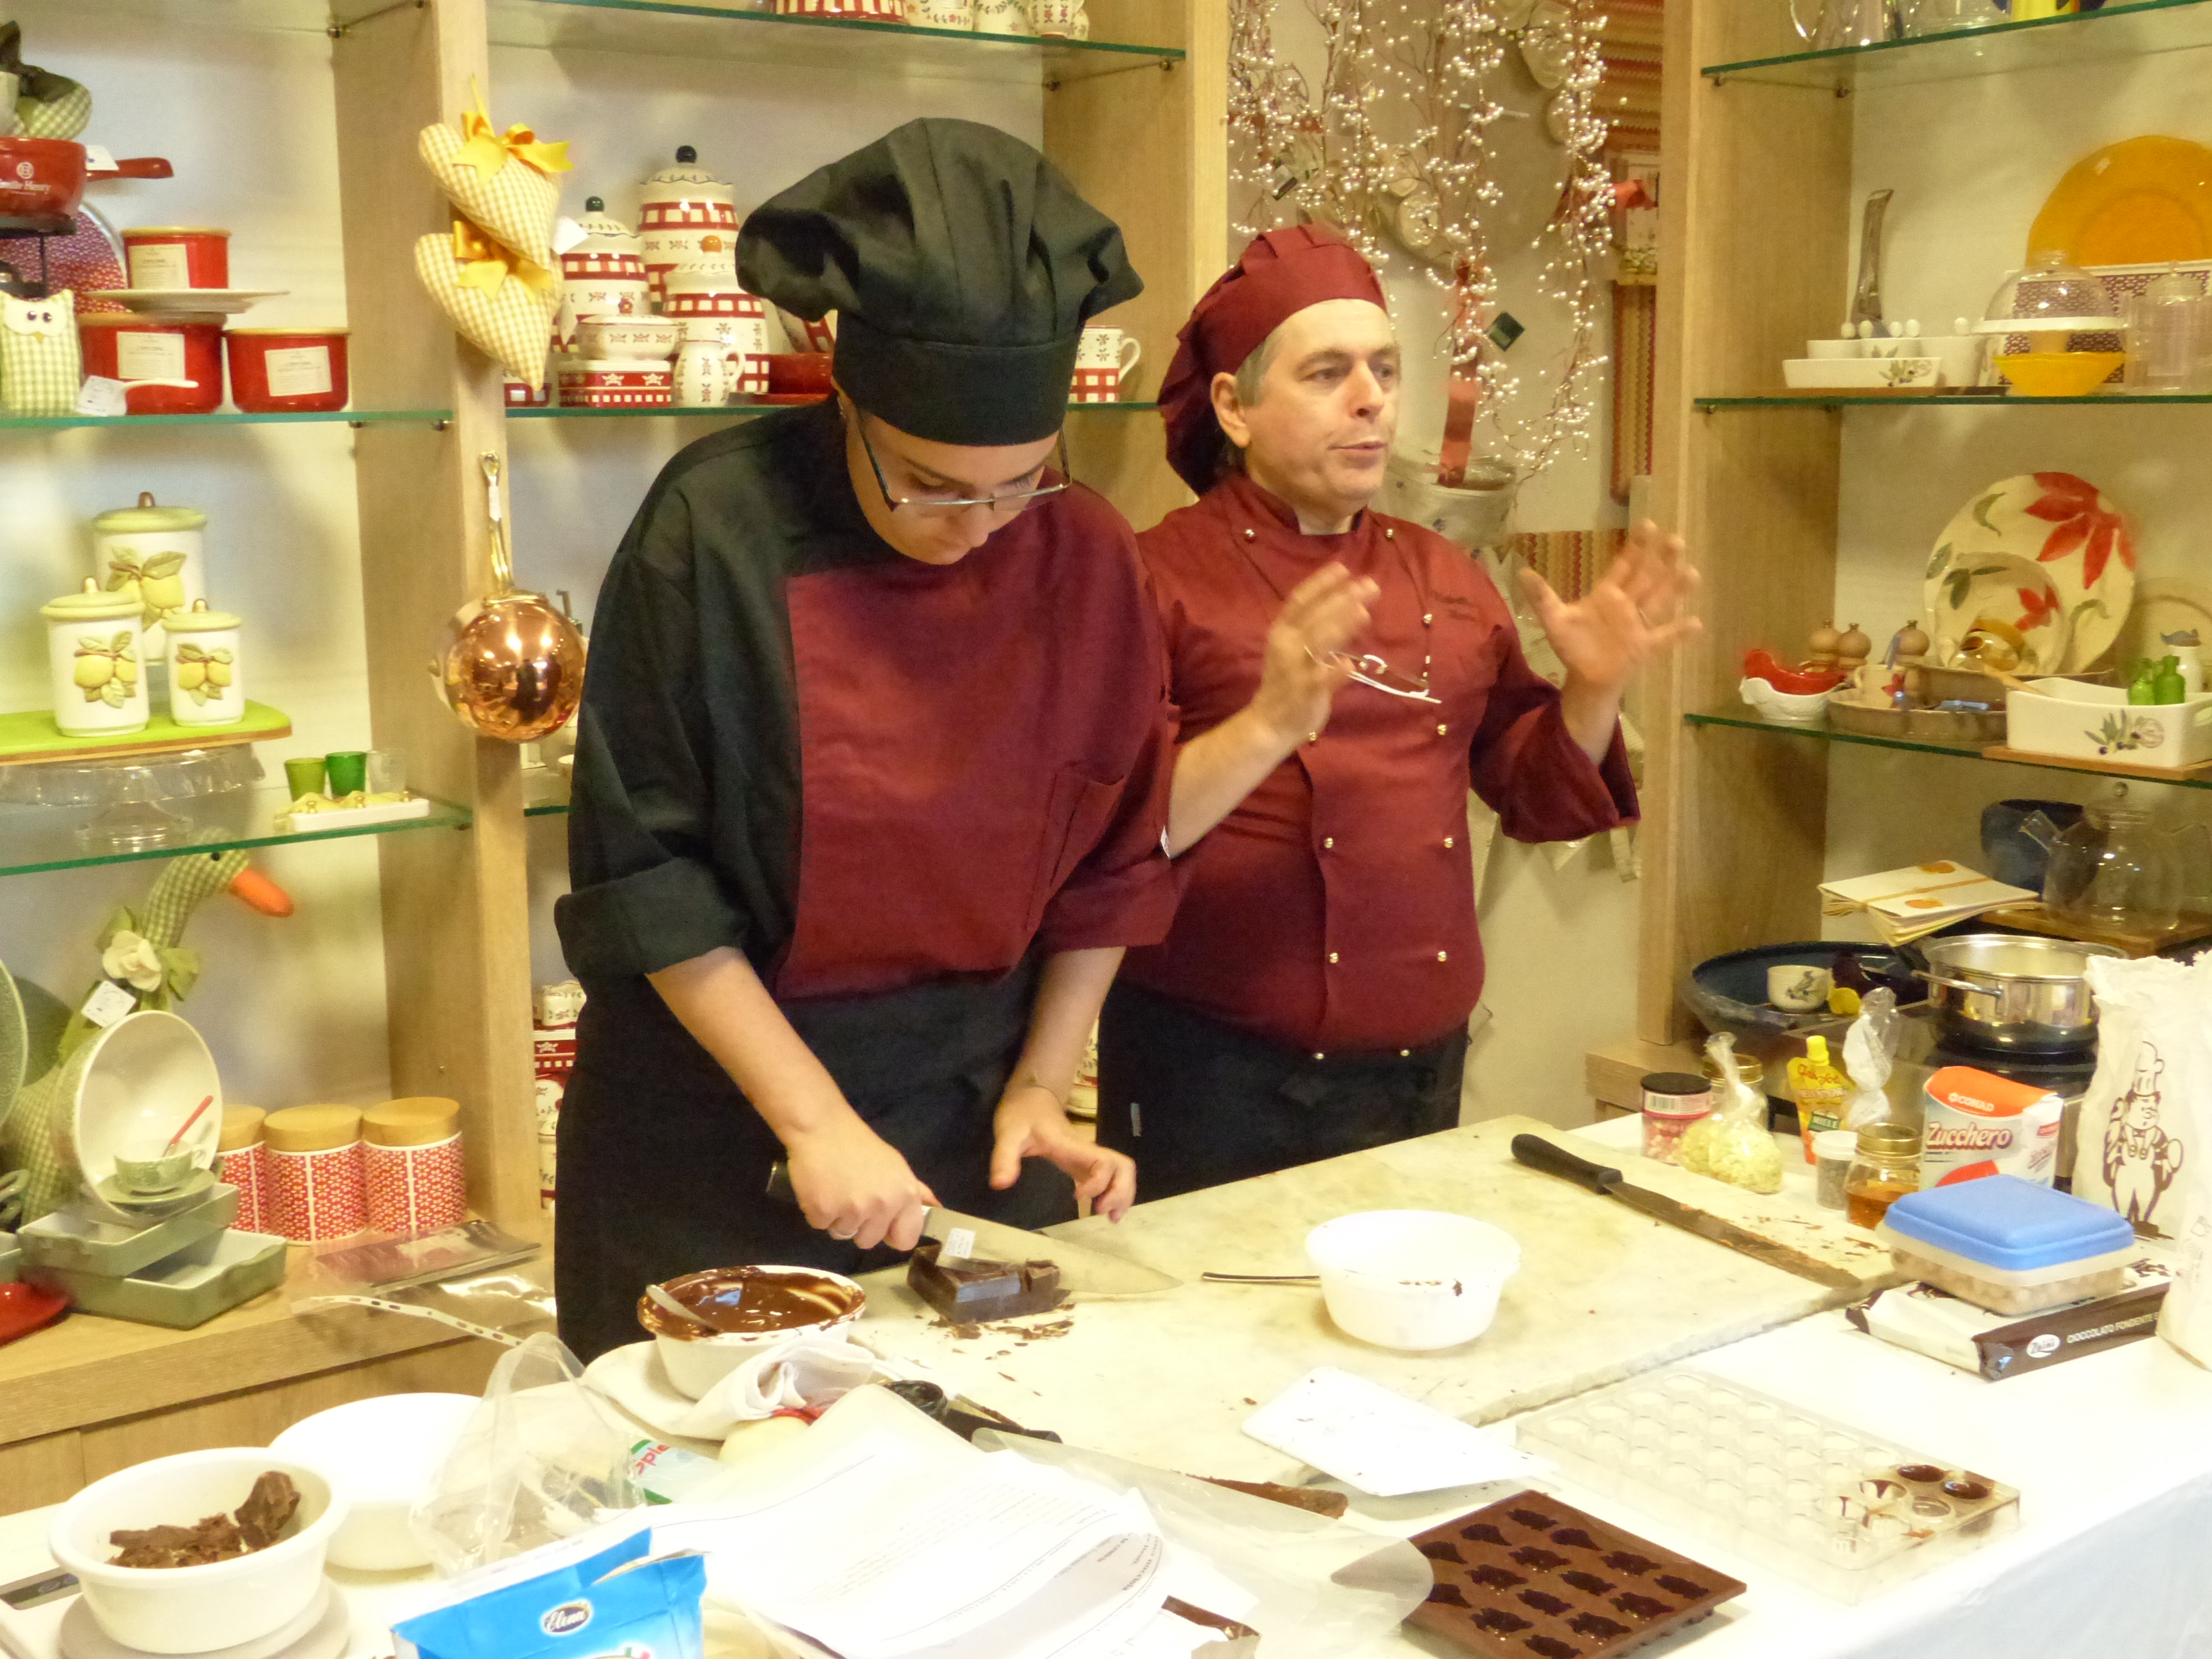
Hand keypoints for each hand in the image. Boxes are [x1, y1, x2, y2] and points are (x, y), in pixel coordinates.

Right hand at [784, 1116, 937, 1251]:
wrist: (820, 1125)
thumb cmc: (858, 1143)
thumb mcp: (895, 1164)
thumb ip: (914, 1190)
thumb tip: (934, 1207)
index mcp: (905, 1193)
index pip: (907, 1239)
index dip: (892, 1234)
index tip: (882, 1224)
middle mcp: (883, 1204)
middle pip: (870, 1241)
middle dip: (859, 1225)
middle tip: (850, 1195)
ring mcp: (853, 1210)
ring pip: (843, 1234)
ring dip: (837, 1218)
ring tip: (833, 1188)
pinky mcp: (823, 1212)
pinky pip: (820, 1225)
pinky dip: (816, 1211)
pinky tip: (818, 1188)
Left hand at [991, 1083, 1137, 1221]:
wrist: (1030, 1096)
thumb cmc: (1021, 1115)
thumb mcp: (1008, 1134)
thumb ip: (1005, 1158)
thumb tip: (1001, 1185)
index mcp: (1073, 1146)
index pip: (1103, 1162)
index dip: (1098, 1183)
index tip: (1077, 1197)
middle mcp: (1087, 1151)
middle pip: (1123, 1167)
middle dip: (1120, 1192)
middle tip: (1101, 1212)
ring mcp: (1087, 1157)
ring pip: (1121, 1171)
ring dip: (1122, 1194)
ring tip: (1111, 1217)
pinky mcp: (1083, 1162)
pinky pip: (1109, 1176)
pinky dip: (1114, 1192)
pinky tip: (1103, 1208)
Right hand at [1249, 564, 1380, 746]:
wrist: (1269, 723)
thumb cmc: (1287, 682)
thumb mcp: (1295, 649)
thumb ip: (1316, 628)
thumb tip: (1349, 604)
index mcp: (1281, 632)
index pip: (1300, 600)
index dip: (1321, 583)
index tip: (1343, 568)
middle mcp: (1286, 646)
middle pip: (1315, 617)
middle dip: (1343, 599)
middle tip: (1370, 585)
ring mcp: (1294, 670)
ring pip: (1318, 643)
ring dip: (1341, 626)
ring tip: (1364, 612)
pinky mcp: (1304, 693)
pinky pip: (1321, 681)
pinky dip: (1335, 673)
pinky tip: (1351, 665)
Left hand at [1515, 519, 1702, 695]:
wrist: (1585, 677)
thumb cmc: (1573, 646)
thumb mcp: (1554, 620)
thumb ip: (1542, 597)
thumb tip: (1521, 573)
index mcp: (1608, 594)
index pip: (1625, 565)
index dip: (1636, 546)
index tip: (1648, 524)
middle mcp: (1628, 604)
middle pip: (1647, 577)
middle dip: (1661, 560)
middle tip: (1677, 540)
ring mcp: (1639, 624)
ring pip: (1660, 601)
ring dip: (1675, 587)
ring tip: (1691, 572)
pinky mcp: (1646, 647)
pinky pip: (1665, 637)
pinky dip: (1680, 631)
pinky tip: (1697, 623)